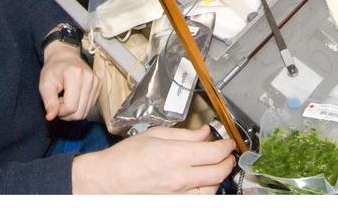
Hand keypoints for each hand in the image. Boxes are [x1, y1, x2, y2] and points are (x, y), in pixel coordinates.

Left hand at [37, 42, 98, 121]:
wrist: (65, 57)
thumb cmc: (53, 69)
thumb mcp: (45, 83)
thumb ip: (48, 101)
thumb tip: (50, 117)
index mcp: (75, 75)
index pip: (71, 107)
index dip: (60, 111)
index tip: (54, 103)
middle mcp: (89, 78)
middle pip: (80, 112)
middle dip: (66, 113)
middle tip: (59, 102)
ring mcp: (96, 82)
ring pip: (85, 112)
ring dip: (73, 111)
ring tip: (66, 99)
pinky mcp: (99, 86)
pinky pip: (89, 107)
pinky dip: (80, 107)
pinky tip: (73, 98)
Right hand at [71, 125, 235, 193]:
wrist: (109, 179)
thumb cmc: (127, 157)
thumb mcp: (156, 135)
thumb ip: (185, 135)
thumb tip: (204, 133)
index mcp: (176, 155)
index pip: (214, 152)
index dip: (227, 145)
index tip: (228, 142)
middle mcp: (180, 177)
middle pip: (218, 172)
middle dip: (228, 161)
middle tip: (227, 153)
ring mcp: (178, 195)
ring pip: (212, 189)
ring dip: (218, 177)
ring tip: (215, 166)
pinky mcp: (174, 204)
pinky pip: (198, 200)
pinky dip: (206, 190)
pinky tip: (202, 181)